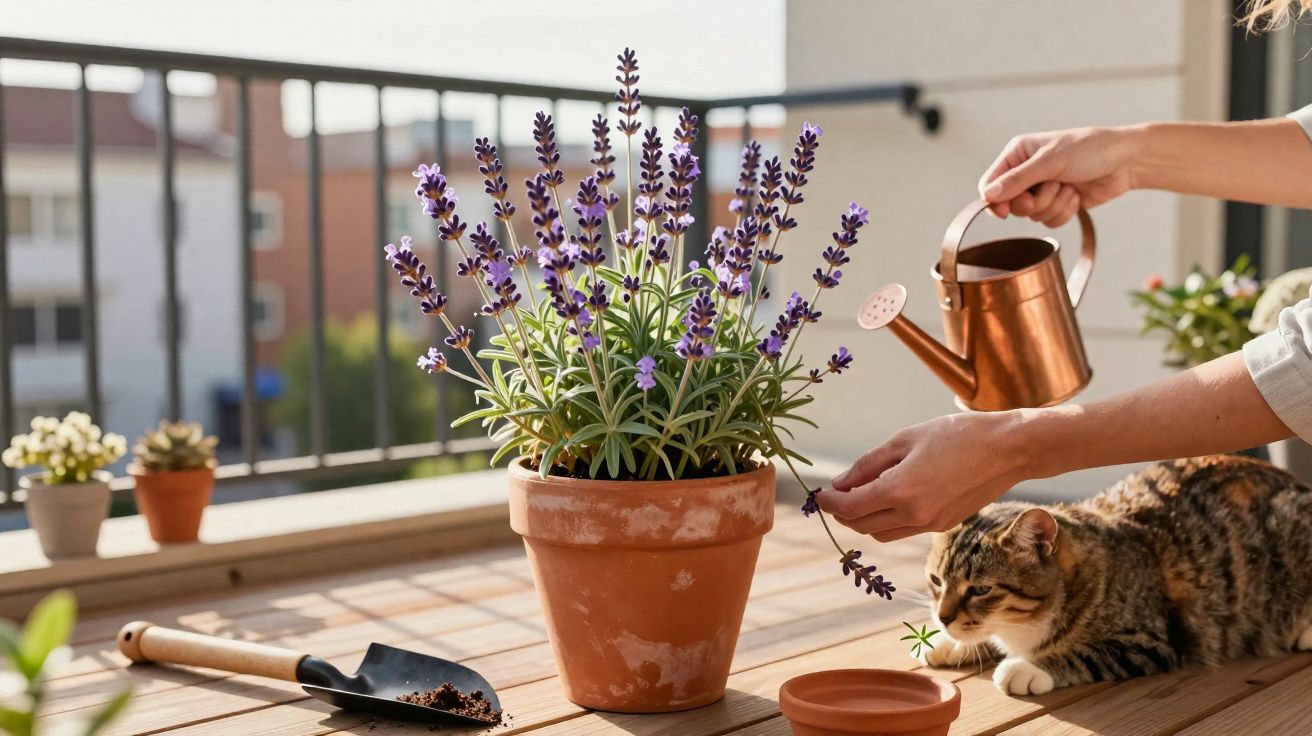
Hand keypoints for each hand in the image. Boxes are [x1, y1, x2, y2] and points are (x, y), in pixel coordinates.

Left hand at [816, 411, 1032, 542]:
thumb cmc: (957, 435)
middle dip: (843, 512)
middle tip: (836, 493)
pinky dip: (887, 519)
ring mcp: (930, 524)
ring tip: (860, 495)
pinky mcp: (944, 525)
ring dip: (864, 519)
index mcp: (901, 490)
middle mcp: (914, 515)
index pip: (849, 508)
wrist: (1008, 449)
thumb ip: (868, 464)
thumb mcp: (905, 439)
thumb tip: (840, 483)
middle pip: (861, 525)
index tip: (819, 493)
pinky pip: (903, 530)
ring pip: (881, 533)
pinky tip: (889, 497)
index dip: (829, 502)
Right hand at [978, 126, 1140, 226]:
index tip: (1006, 211)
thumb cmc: (1091, 150)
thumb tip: (987, 195)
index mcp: (1018, 154)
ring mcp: (1042, 189)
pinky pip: (1048, 221)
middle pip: (1010, 204)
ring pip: (1031, 215)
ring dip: (1053, 205)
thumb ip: (1017, 180)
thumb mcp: (1050, 162)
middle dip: (1034, 201)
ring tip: (1069, 186)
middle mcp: (1027, 172)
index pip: (990, 184)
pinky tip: (1077, 195)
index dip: (995, 201)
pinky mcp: (1058, 203)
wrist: (1126, 161)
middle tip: (1051, 188)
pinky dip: (1064, 211)